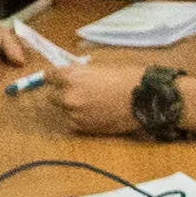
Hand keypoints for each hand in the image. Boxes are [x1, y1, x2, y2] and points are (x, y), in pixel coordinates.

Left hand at [16, 52, 153, 135]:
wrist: (146, 100)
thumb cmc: (128, 78)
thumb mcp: (100, 68)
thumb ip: (81, 74)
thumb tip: (72, 77)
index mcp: (72, 76)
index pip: (49, 76)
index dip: (55, 77)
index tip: (59, 79)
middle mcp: (68, 95)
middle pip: (51, 96)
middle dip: (62, 94)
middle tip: (78, 93)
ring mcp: (75, 113)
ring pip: (64, 111)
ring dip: (73, 108)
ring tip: (92, 105)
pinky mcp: (84, 128)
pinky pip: (74, 123)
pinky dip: (82, 119)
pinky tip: (97, 115)